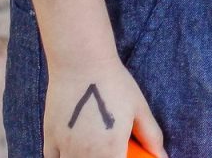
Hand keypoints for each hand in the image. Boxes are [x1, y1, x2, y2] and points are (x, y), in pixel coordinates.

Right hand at [42, 56, 162, 157]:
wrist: (81, 63)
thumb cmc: (114, 83)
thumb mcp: (139, 108)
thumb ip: (151, 136)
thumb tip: (162, 155)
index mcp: (111, 151)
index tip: (125, 156)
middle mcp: (86, 155)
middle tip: (111, 149)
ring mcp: (65, 149)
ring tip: (95, 149)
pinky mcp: (49, 140)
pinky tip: (72, 150)